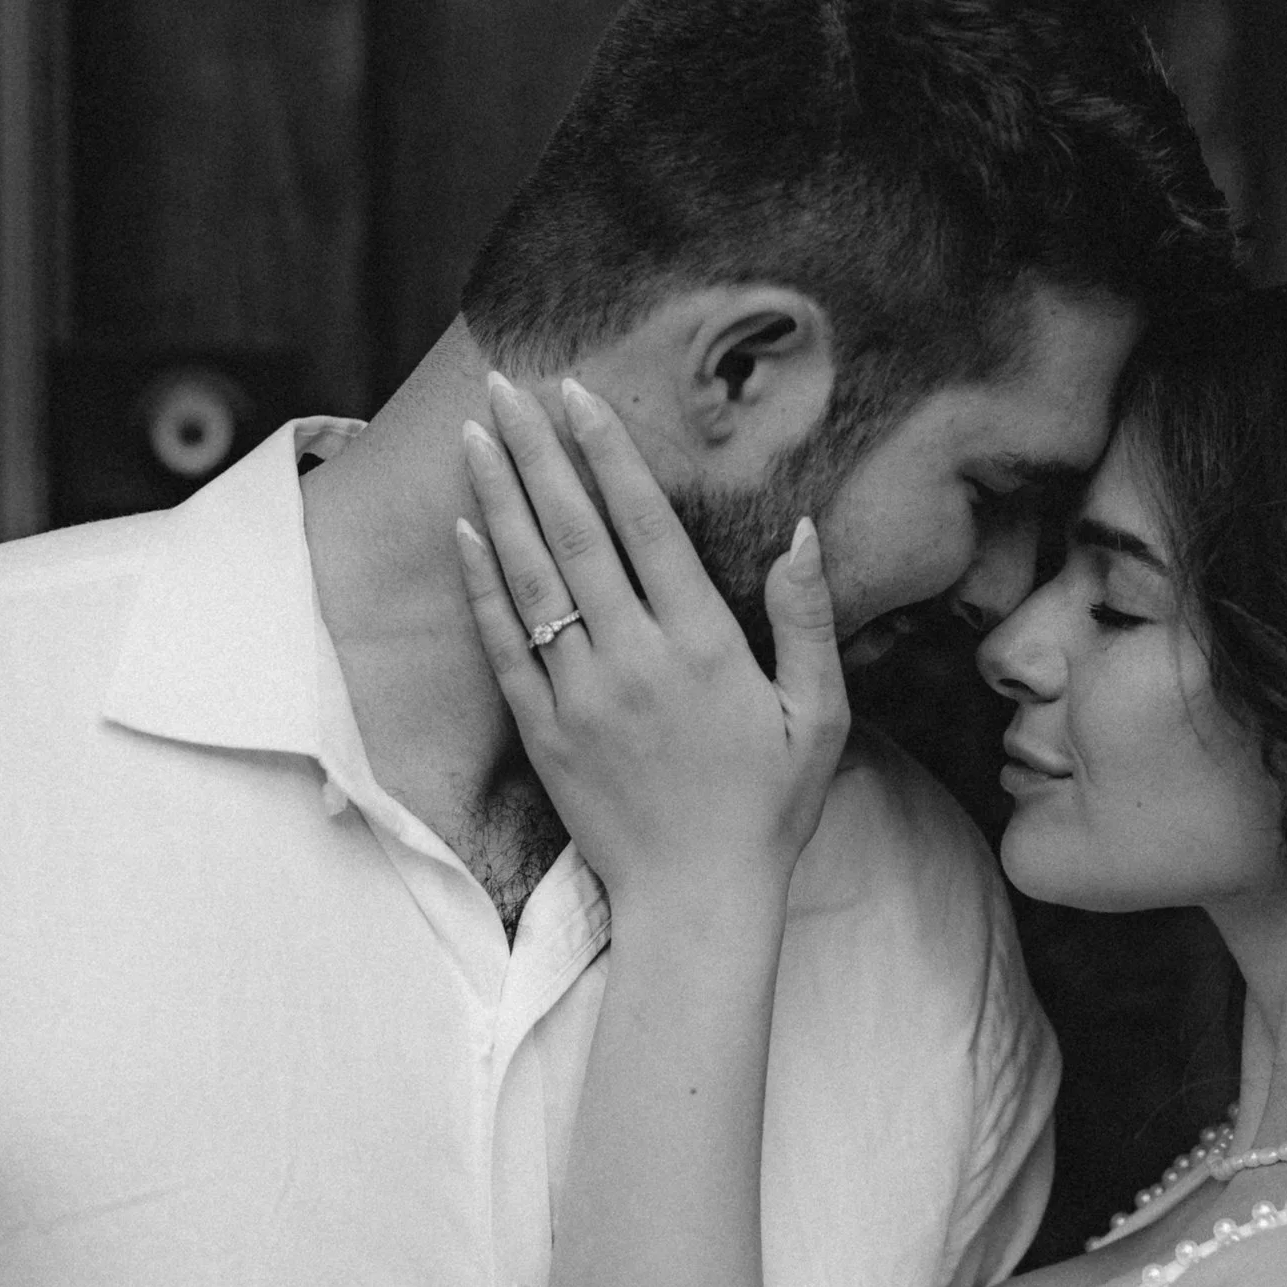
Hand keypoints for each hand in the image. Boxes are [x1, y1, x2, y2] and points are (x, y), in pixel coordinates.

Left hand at [457, 374, 849, 902]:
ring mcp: (580, 695)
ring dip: (499, 498)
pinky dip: (481, 583)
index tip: (578, 394)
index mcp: (705, 646)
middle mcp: (634, 659)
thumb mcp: (821, 714)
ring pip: (530, 577)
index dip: (607, 453)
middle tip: (505, 386)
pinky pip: (503, 643)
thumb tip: (801, 530)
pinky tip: (465, 530)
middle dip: (537, 451)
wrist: (698, 900)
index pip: (645, 524)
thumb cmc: (770, 806)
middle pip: (574, 533)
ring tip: (473, 433)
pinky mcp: (543, 731)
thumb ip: (808, 619)